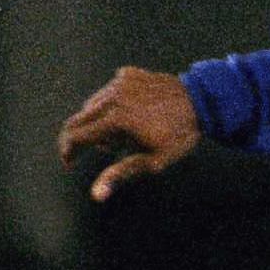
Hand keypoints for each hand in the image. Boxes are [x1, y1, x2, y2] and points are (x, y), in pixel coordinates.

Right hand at [57, 66, 200, 201]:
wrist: (201, 102)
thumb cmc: (178, 137)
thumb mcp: (151, 162)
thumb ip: (119, 174)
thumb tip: (96, 195)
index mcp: (115, 120)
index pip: (76, 136)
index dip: (68, 151)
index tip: (69, 162)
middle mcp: (112, 98)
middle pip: (79, 118)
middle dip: (79, 138)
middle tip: (89, 152)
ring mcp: (119, 83)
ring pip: (92, 104)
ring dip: (96, 122)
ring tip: (119, 137)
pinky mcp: (127, 74)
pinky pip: (108, 91)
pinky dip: (110, 105)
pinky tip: (129, 115)